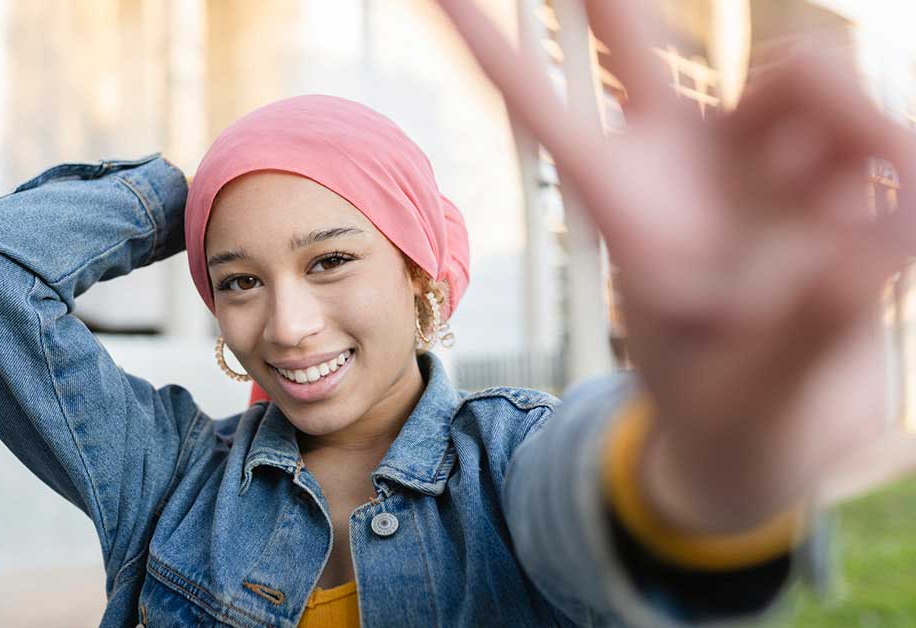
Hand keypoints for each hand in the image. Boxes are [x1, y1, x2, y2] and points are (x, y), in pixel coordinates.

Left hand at [437, 0, 915, 532]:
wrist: (780, 432)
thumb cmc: (738, 418)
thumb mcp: (760, 395)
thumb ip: (808, 330)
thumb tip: (850, 255)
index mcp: (628, 215)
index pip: (549, 116)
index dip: (495, 51)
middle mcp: (681, 168)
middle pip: (633, 46)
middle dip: (613, 0)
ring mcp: (752, 160)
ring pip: (801, 71)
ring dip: (851, 117)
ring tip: (870, 202)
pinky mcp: (822, 168)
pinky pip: (866, 119)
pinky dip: (891, 153)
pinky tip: (888, 215)